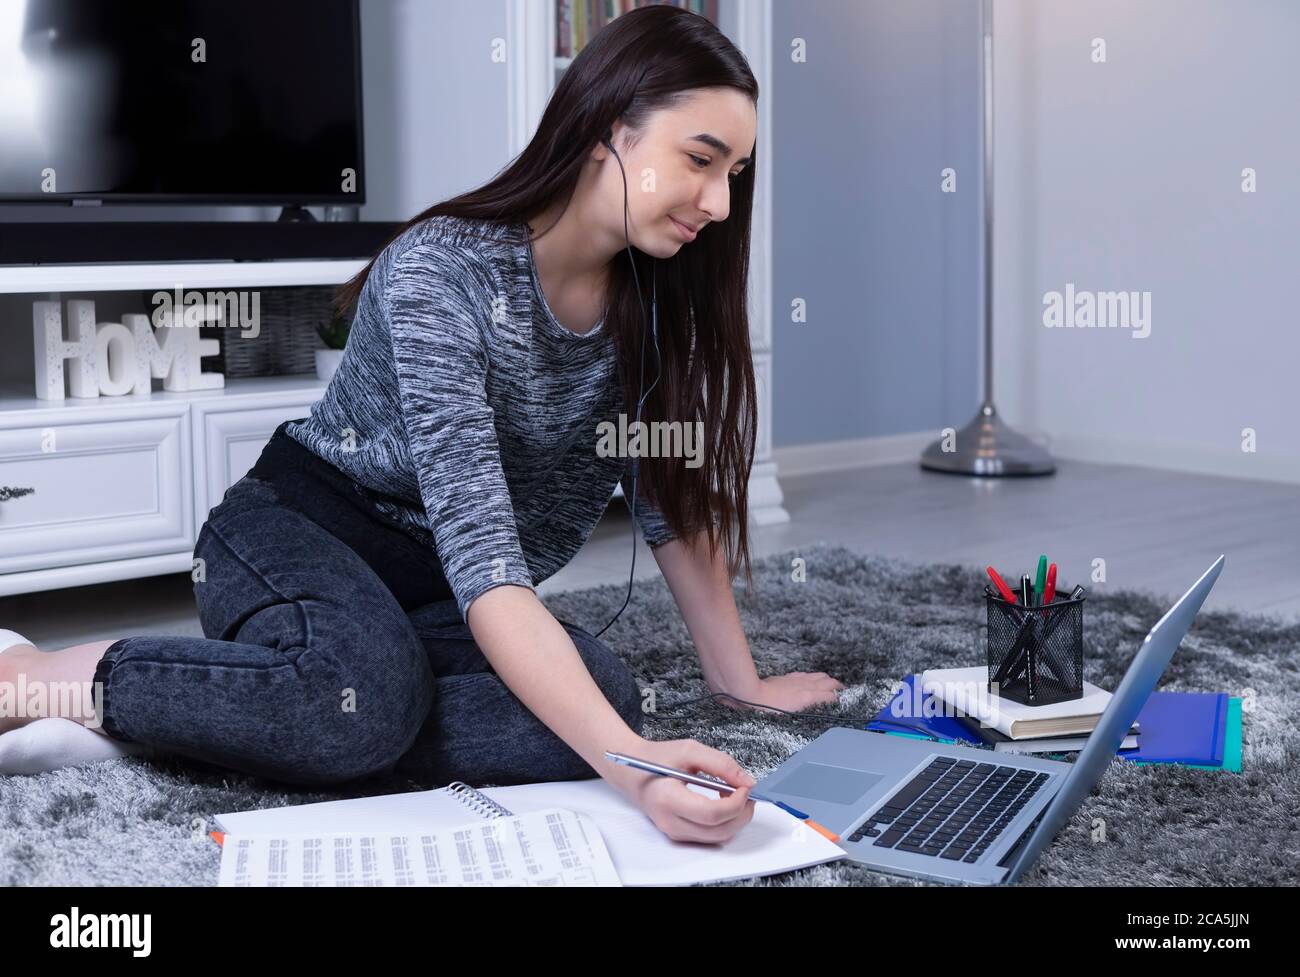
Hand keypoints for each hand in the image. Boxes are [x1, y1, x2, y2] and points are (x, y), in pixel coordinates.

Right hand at [604, 738, 757, 843]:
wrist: (632, 772)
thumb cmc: (657, 759)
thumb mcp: (689, 750)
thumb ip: (720, 763)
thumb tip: (747, 781)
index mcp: (668, 799)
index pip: (712, 813)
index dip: (736, 802)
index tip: (745, 785)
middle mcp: (670, 822)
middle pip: (719, 831)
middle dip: (742, 812)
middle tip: (747, 791)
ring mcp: (674, 832)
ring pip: (718, 837)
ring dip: (735, 818)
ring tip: (734, 794)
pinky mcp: (679, 835)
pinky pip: (711, 836)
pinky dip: (725, 822)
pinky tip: (722, 802)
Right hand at [712, 671, 845, 713]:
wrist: (750, 696)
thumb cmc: (753, 695)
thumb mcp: (767, 688)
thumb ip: (774, 688)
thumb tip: (770, 691)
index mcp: (790, 681)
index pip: (811, 678)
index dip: (821, 681)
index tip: (827, 685)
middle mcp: (799, 681)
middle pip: (822, 679)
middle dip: (832, 684)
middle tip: (840, 689)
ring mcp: (805, 688)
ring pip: (828, 684)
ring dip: (836, 689)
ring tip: (842, 694)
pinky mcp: (807, 696)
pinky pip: (828, 696)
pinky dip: (835, 698)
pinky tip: (840, 701)